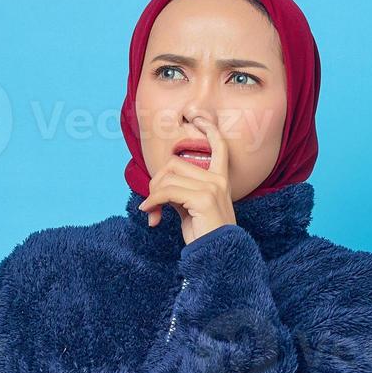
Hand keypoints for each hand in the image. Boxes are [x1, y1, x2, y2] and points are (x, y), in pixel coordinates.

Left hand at [137, 116, 237, 246]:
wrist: (218, 257)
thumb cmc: (204, 234)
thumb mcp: (192, 207)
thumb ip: (181, 191)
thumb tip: (159, 187)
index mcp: (221, 178)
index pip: (219, 144)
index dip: (208, 127)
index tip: (196, 115)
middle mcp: (219, 180)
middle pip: (174, 164)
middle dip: (156, 183)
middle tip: (153, 205)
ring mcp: (212, 188)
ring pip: (168, 178)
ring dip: (153, 196)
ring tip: (153, 214)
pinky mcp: (203, 199)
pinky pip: (167, 192)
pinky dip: (152, 202)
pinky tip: (150, 215)